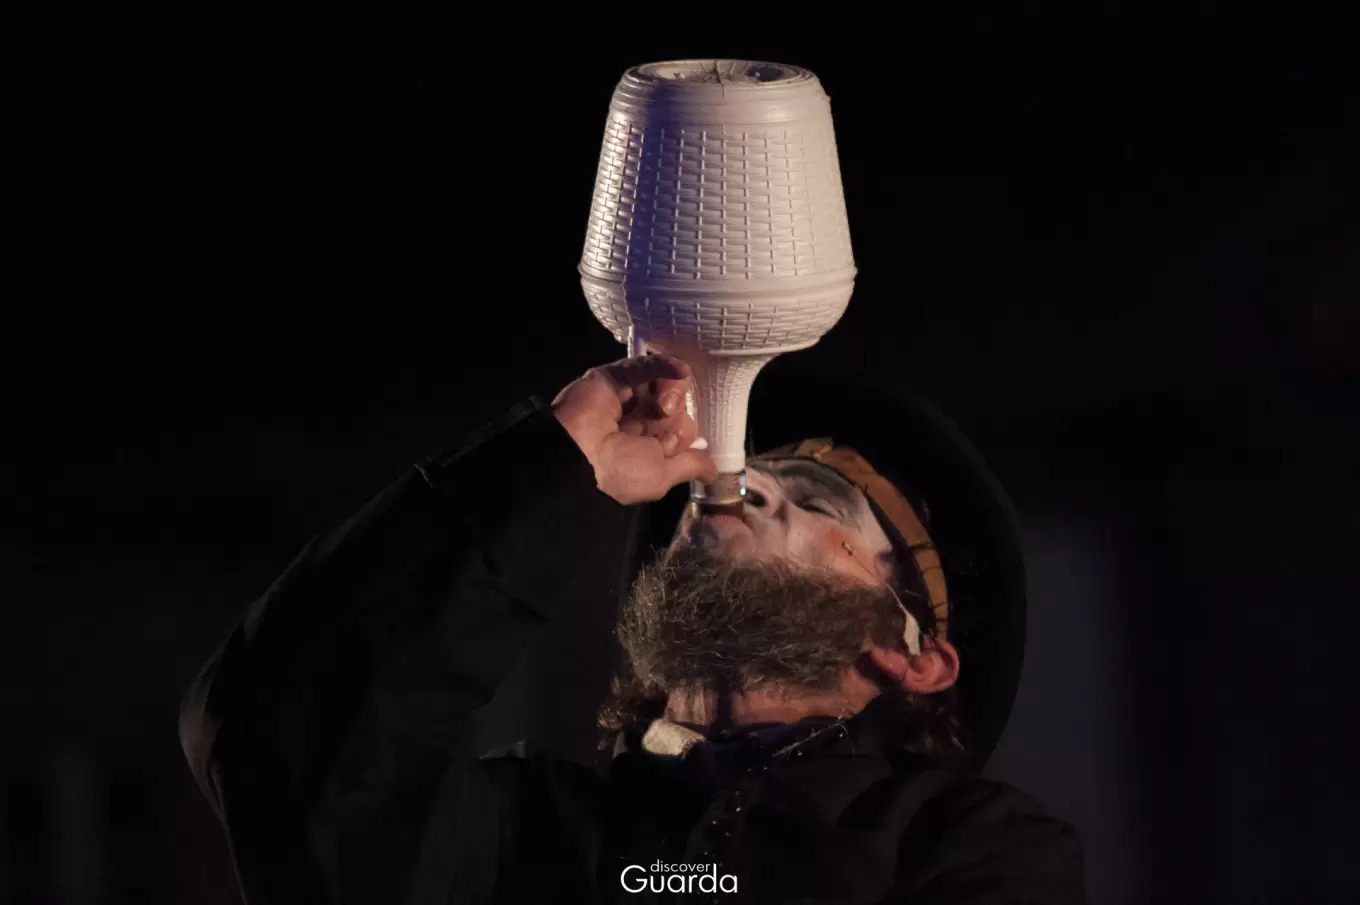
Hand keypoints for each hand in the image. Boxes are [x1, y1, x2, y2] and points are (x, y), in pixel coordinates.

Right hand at [552, 354, 717, 504]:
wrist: (578, 454)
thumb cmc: (621, 472)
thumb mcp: (662, 476)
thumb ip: (688, 466)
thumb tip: (712, 473)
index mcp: (645, 448)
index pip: (679, 431)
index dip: (682, 435)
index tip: (671, 446)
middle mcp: (637, 422)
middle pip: (676, 406)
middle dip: (677, 414)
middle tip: (665, 422)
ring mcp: (626, 397)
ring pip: (663, 384)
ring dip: (673, 391)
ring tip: (664, 405)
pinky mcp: (615, 376)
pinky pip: (646, 365)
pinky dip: (666, 365)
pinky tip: (681, 371)